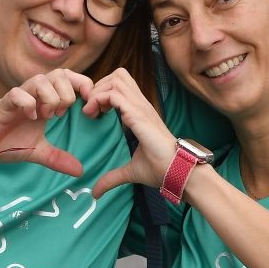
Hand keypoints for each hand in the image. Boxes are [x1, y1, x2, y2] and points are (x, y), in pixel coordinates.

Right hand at [0, 70, 93, 176]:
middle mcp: (34, 93)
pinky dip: (28, 104)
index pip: (69, 77)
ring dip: (49, 99)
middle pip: (60, 74)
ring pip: (42, 80)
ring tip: (45, 117)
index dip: (83, 85)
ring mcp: (19, 96)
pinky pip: (19, 94)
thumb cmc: (7, 140)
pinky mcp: (4, 103)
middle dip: (67, 95)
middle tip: (59, 115)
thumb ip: (58, 158)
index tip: (87, 107)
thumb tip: (80, 171)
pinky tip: (30, 118)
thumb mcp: (37, 151)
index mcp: (45, 99)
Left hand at [82, 69, 176, 195]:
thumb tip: (96, 192)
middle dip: (99, 86)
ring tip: (91, 111)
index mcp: (140, 112)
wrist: (178, 172)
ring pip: (116, 79)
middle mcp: (141, 105)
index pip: (121, 84)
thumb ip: (112, 177)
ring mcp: (141, 108)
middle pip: (118, 74)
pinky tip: (95, 115)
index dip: (103, 91)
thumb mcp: (130, 171)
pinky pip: (115, 94)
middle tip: (90, 108)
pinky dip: (101, 99)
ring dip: (98, 91)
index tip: (93, 111)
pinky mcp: (139, 115)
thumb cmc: (161, 169)